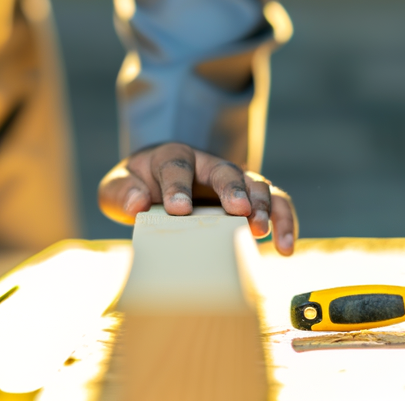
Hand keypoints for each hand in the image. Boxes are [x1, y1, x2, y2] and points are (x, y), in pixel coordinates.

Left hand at [98, 143, 296, 255]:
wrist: (157, 184)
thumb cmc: (138, 186)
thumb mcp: (118, 187)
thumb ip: (123, 193)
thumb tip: (137, 204)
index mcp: (173, 156)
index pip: (176, 166)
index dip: (178, 186)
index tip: (177, 209)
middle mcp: (208, 164)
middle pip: (226, 170)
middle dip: (234, 190)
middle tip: (239, 212)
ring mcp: (233, 181)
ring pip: (258, 184)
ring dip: (263, 205)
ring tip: (261, 231)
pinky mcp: (249, 200)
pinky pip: (276, 204)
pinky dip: (285, 221)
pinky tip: (286, 248)